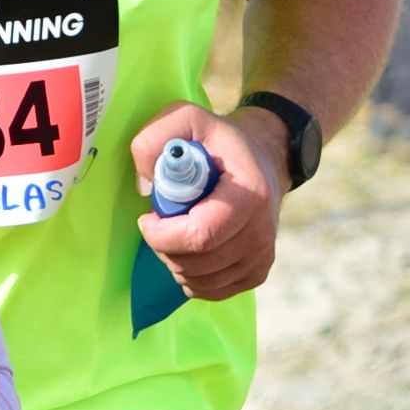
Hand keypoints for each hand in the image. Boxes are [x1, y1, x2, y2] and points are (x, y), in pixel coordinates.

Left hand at [131, 103, 287, 301]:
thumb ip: (154, 140)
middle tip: (160, 222)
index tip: (148, 217)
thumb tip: (145, 184)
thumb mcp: (186, 118)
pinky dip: (190, 276)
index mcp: (249, 196)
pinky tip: (190, 249)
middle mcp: (262, 232)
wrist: (264, 158)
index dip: (163, 235)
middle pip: (196, 263)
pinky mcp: (258, 273)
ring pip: (200, 281)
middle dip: (164, 247)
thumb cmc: (219, 141)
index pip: (200, 236)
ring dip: (174, 261)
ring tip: (176, 231)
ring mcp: (262, 256)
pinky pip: (211, 291)